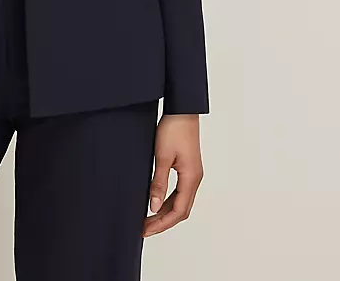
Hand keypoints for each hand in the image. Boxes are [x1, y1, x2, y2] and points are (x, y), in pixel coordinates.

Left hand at [142, 113, 203, 237]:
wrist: (182, 110)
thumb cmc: (173, 129)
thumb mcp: (162, 156)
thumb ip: (158, 182)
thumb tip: (153, 206)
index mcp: (191, 178)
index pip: (178, 211)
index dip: (162, 223)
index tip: (146, 229)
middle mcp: (194, 179)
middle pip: (181, 210)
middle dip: (163, 221)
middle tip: (145, 228)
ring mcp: (192, 174)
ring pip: (180, 201)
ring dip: (165, 212)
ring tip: (148, 218)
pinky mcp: (188, 168)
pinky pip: (180, 191)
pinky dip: (168, 200)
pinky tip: (157, 201)